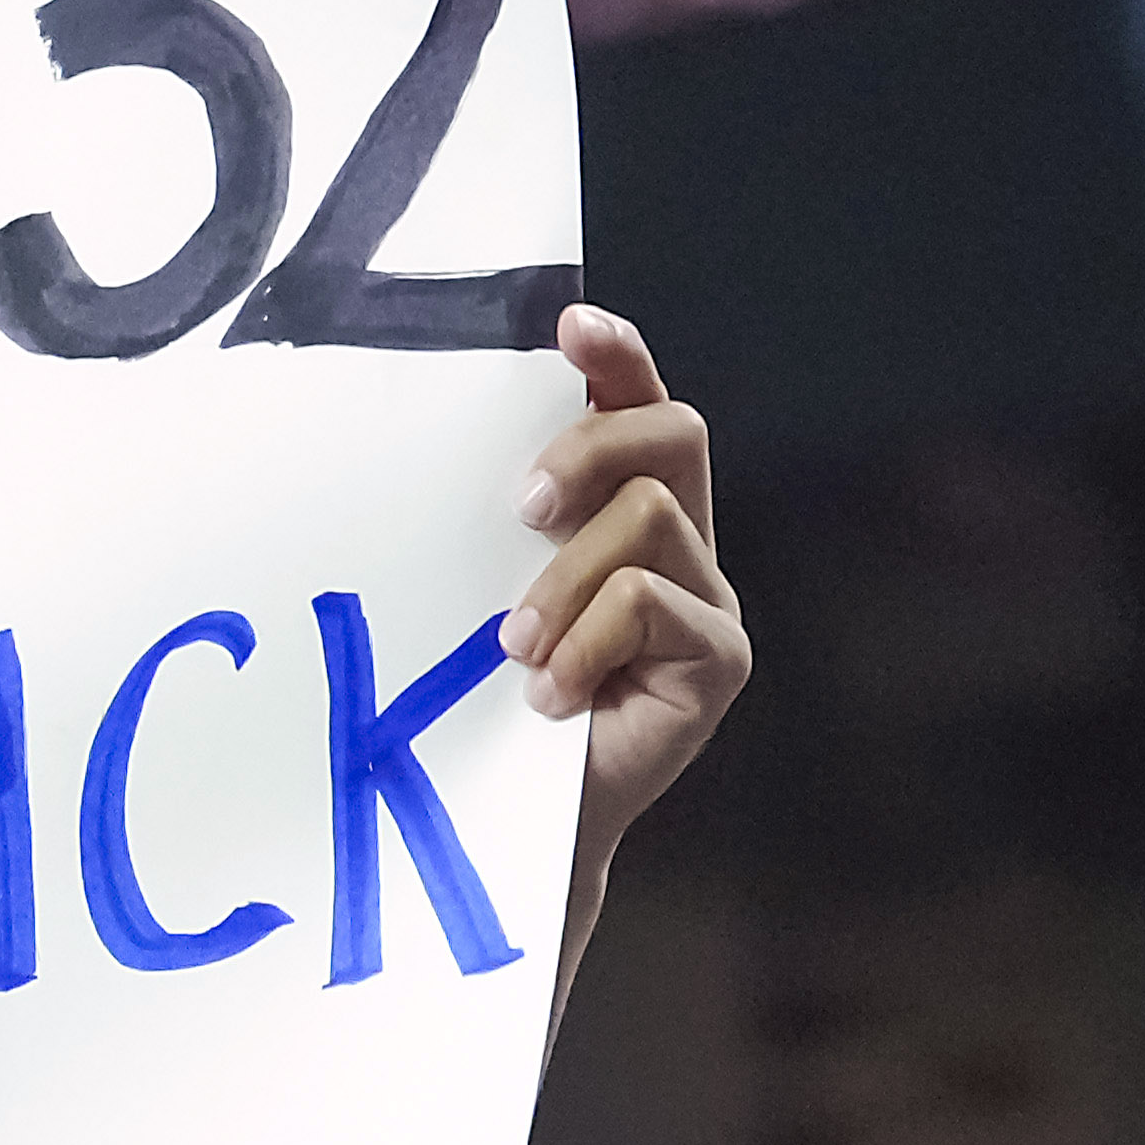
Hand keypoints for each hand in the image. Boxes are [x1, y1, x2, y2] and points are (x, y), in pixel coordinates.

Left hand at [503, 307, 743, 878]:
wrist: (508, 820)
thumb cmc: (480, 697)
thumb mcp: (479, 584)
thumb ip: (496, 521)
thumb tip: (426, 430)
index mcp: (621, 508)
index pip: (640, 402)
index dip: (618, 356)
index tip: (568, 324)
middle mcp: (681, 543)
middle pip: (673, 434)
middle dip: (589, 451)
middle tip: (520, 513)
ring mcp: (708, 600)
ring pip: (652, 518)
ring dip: (566, 579)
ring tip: (514, 648)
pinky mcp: (719, 659)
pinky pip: (652, 601)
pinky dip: (586, 641)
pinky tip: (549, 696)